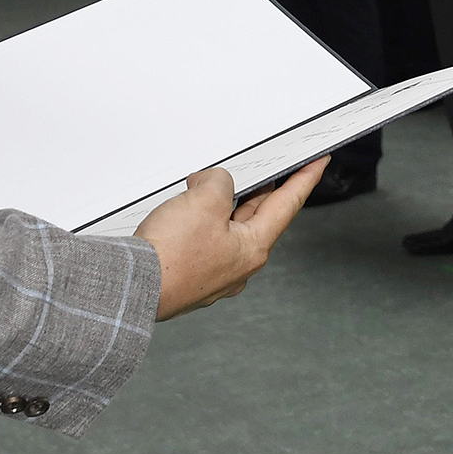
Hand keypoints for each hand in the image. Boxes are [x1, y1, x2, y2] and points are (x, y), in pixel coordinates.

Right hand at [136, 160, 328, 318]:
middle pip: (256, 216)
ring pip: (227, 228)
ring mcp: (215, 274)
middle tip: (263, 168)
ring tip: (204, 188)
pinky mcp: (192, 276)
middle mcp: (238, 266)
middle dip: (255, 188)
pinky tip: (184, 213)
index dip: (305, 179)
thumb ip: (220, 182)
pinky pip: (205, 241)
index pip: (287, 204)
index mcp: (253, 248)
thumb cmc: (170, 257)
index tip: (319, 164)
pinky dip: (199, 221)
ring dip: (220, 205)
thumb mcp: (204, 201)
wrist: (133, 289)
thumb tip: (212, 184)